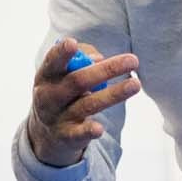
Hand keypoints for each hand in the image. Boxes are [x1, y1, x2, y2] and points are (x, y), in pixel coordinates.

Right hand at [26, 37, 140, 165]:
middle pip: (78, 81)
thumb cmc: (63, 92)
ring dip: (113, 94)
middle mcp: (49, 97)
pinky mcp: (67, 137)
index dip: (61, 53)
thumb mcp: (64, 75)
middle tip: (133, 60)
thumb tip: (99, 59)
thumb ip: (81, 60)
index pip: (52, 62)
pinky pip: (79, 134)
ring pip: (88, 104)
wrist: (47, 132)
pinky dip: (88, 131)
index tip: (72, 43)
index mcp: (46, 76)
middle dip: (106, 70)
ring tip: (135, 84)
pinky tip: (99, 129)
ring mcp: (58, 117)